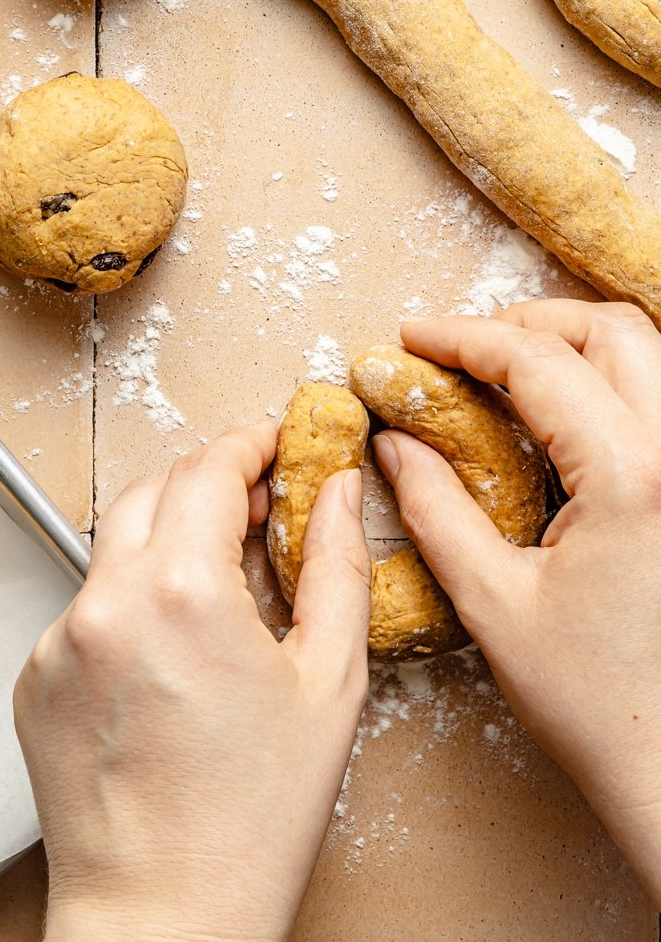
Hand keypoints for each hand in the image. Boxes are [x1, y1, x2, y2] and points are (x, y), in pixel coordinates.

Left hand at [14, 422, 369, 941]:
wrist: (163, 920)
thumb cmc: (252, 822)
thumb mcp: (329, 684)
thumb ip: (336, 566)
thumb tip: (337, 490)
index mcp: (181, 588)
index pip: (209, 466)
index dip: (248, 444)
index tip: (272, 445)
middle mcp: (106, 600)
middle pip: (153, 489)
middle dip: (205, 484)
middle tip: (255, 509)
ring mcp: (59, 639)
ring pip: (115, 548)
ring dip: (164, 544)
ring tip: (218, 593)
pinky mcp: (33, 678)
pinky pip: (86, 609)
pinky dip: (128, 607)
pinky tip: (171, 660)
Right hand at [373, 300, 660, 902]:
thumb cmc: (594, 704)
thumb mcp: (494, 604)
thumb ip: (436, 509)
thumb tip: (393, 443)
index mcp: (629, 479)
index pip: (536, 362)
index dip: (462, 337)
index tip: (410, 337)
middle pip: (609, 329)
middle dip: (527, 322)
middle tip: (460, 348)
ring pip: (651, 352)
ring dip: (577, 342)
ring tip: (510, 369)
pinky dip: (615, 382)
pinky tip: (568, 415)